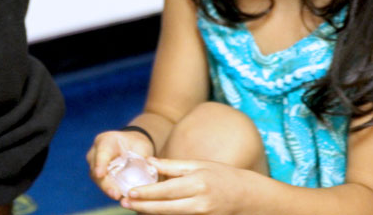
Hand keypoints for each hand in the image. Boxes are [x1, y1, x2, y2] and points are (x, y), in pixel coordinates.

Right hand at [86, 129, 154, 199]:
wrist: (132, 147)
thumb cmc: (136, 145)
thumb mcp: (141, 146)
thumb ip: (141, 156)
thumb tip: (147, 170)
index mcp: (106, 141)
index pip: (102, 152)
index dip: (100, 163)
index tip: (100, 174)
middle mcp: (96, 152)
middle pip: (97, 169)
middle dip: (105, 183)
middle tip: (115, 194)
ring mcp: (96, 165)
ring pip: (98, 179)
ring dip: (107, 189)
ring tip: (117, 197)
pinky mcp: (100, 177)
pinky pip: (103, 184)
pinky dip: (110, 191)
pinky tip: (119, 197)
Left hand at [120, 157, 251, 213]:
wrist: (248, 197)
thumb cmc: (222, 176)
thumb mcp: (199, 165)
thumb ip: (173, 165)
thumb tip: (149, 162)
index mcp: (197, 184)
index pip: (166, 190)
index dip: (146, 193)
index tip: (129, 192)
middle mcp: (199, 203)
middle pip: (165, 208)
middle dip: (142, 207)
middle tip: (123, 203)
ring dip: (151, 213)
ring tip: (133, 207)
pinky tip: (152, 211)